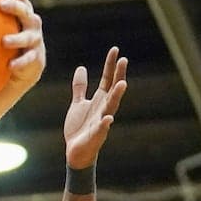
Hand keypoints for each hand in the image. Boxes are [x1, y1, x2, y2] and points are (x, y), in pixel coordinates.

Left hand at [0, 0, 45, 86]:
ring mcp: (35, 40)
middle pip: (25, 11)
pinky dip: (21, 62)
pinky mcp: (36, 58)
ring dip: (17, 38)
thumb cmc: (0, 43)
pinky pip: (28, 60)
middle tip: (0, 5)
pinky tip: (10, 66)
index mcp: (21, 12)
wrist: (21, 68)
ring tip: (4, 41)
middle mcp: (30, 24)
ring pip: (28, 37)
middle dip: (14, 7)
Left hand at [64, 46, 127, 167]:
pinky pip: (101, 129)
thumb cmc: (79, 127)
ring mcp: (101, 121)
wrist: (75, 151)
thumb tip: (82, 68)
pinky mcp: (96, 135)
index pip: (107, 79)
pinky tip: (108, 118)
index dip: (110, 65)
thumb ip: (80, 87)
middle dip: (118, 75)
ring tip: (122, 83)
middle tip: (124, 60)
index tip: (115, 50)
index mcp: (99, 100)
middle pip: (113, 89)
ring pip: (111, 107)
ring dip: (116, 96)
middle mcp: (103, 108)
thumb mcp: (78, 103)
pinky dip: (105, 123)